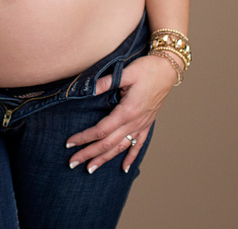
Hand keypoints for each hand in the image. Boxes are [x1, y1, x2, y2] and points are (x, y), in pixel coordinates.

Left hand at [65, 54, 175, 172]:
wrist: (168, 69)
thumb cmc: (147, 69)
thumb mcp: (126, 73)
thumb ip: (106, 82)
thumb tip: (89, 88)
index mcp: (127, 111)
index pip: (101, 130)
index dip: (84, 138)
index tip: (70, 143)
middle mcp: (134, 122)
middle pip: (108, 144)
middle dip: (89, 154)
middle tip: (73, 162)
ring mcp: (142, 125)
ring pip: (121, 147)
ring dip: (105, 159)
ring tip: (91, 168)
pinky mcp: (147, 123)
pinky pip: (139, 144)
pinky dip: (131, 157)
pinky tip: (124, 168)